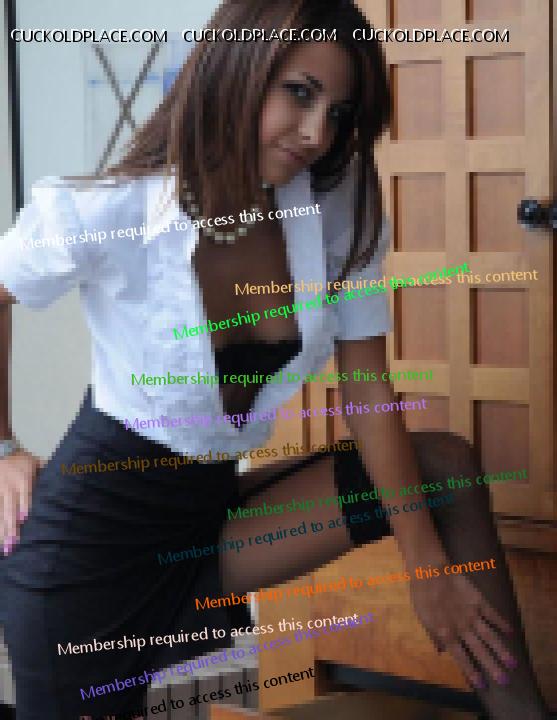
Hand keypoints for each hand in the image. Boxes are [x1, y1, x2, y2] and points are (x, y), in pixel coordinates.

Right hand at [0, 449, 40, 554]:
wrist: (0, 452)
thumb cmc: (23, 461)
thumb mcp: (36, 462)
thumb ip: (47, 471)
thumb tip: (69, 474)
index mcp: (23, 479)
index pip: (25, 496)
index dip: (24, 507)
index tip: (24, 520)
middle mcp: (10, 487)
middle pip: (10, 509)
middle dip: (11, 527)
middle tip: (13, 543)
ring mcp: (0, 492)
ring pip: (1, 513)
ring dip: (2, 530)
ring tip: (4, 546)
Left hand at [410, 571, 515, 688]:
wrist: (430, 571)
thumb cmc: (422, 595)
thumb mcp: (423, 619)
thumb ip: (435, 636)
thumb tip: (443, 651)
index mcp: (446, 633)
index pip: (461, 657)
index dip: (472, 672)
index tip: (482, 685)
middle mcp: (462, 627)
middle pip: (479, 650)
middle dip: (492, 666)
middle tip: (504, 680)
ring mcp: (472, 614)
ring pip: (490, 636)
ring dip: (501, 650)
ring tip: (513, 663)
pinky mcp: (478, 600)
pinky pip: (492, 614)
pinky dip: (502, 623)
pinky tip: (511, 632)